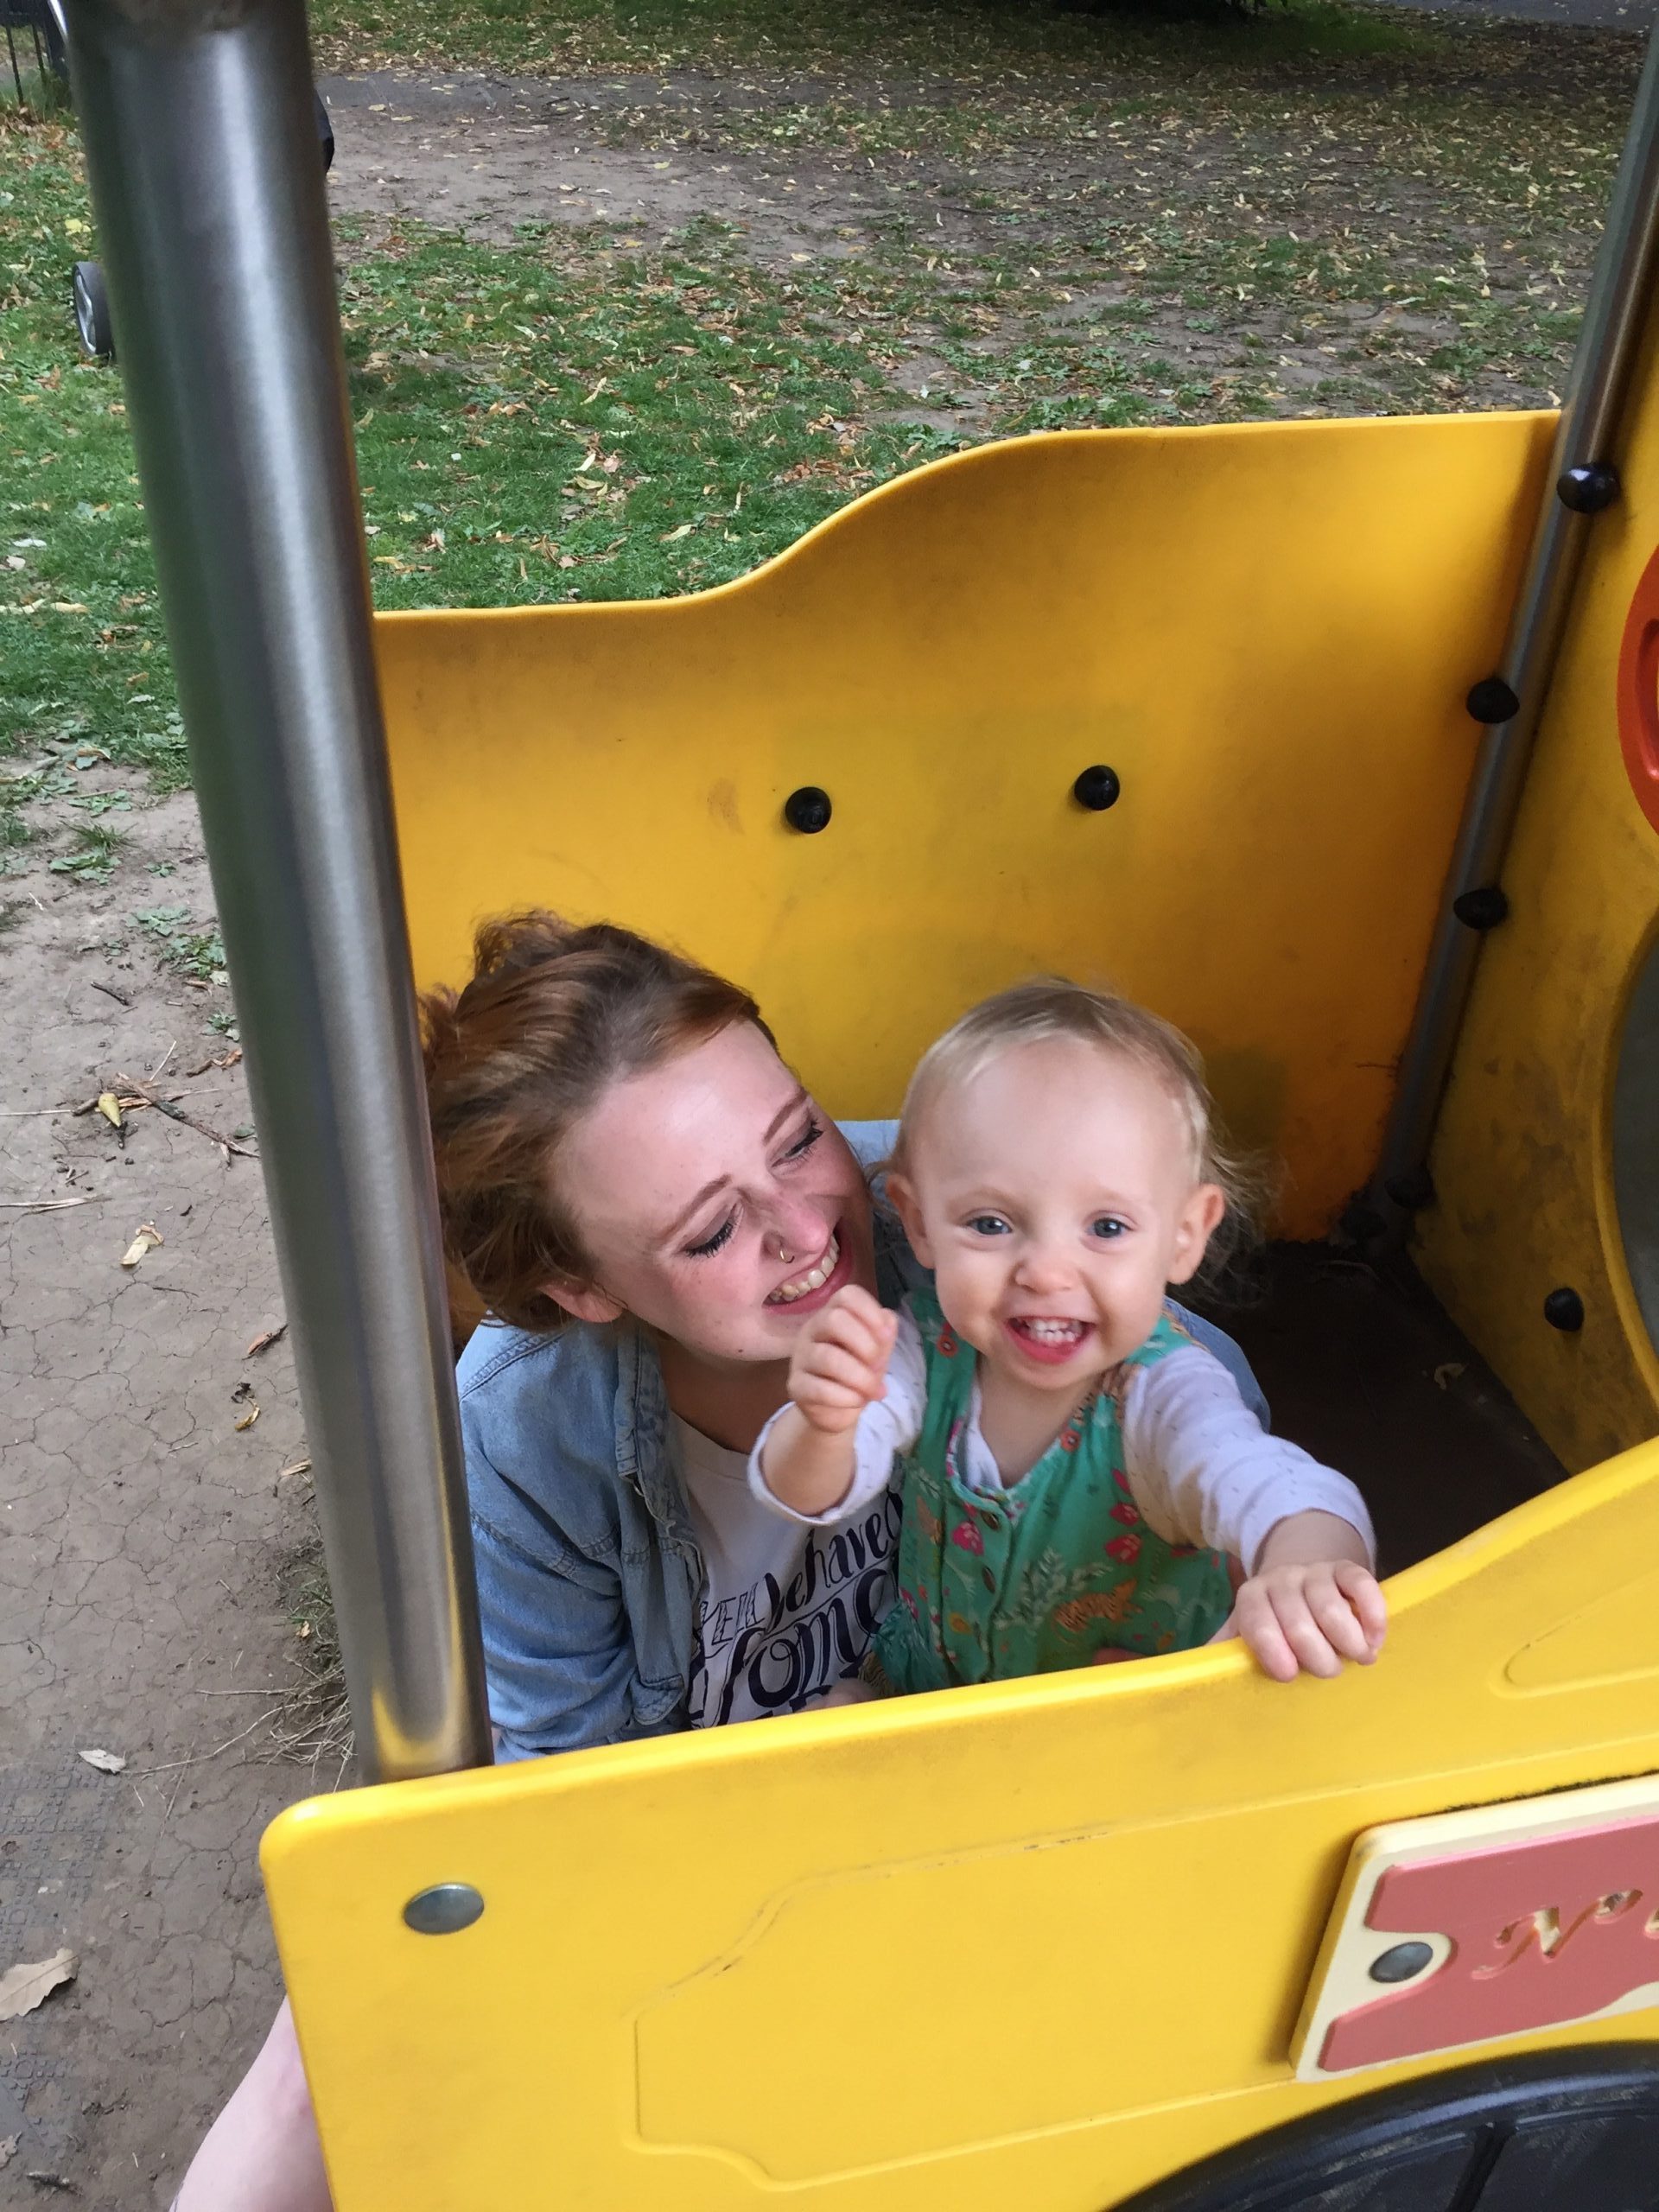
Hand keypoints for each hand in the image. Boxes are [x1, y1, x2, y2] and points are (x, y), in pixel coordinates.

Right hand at [787, 1284, 898, 1434]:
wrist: (836, 1411)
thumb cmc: (856, 1373)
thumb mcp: (876, 1352)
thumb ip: (884, 1335)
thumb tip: (887, 1324)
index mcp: (833, 1314)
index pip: (847, 1295)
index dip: (870, 1311)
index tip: (886, 1336)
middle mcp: (812, 1330)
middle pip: (833, 1319)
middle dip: (864, 1344)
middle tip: (878, 1365)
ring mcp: (800, 1358)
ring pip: (827, 1357)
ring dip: (859, 1376)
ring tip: (873, 1390)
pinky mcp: (796, 1386)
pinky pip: (819, 1389)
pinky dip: (846, 1396)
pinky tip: (858, 1401)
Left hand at [1210, 1511, 1385, 1681]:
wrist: (1300, 1577)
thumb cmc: (1272, 1622)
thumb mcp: (1243, 1634)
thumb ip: (1222, 1654)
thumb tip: (1192, 1678)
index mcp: (1251, 1598)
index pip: (1256, 1620)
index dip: (1270, 1647)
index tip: (1287, 1674)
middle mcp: (1281, 1581)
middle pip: (1298, 1620)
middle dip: (1317, 1655)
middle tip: (1328, 1671)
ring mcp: (1315, 1573)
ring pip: (1330, 1605)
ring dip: (1348, 1640)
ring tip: (1357, 1659)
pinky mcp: (1347, 1569)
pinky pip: (1361, 1583)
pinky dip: (1371, 1614)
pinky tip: (1375, 1639)